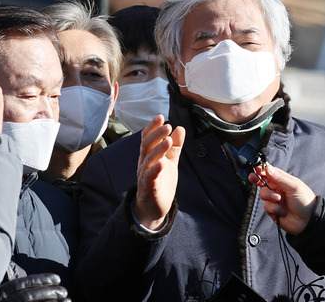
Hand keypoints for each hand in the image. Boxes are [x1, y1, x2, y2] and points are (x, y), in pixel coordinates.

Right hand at [0, 273, 69, 301]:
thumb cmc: (1, 300)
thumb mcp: (1, 291)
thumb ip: (14, 283)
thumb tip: (30, 273)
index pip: (21, 284)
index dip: (41, 280)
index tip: (58, 278)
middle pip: (27, 297)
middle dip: (48, 293)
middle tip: (65, 291)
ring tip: (68, 301)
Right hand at [134, 114, 184, 229]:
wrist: (154, 207)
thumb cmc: (160, 181)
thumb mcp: (170, 161)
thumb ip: (175, 146)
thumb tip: (180, 128)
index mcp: (148, 155)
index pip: (147, 138)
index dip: (153, 127)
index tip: (161, 117)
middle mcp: (144, 163)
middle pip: (146, 145)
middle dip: (156, 135)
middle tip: (167, 126)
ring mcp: (145, 175)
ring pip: (148, 160)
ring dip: (158, 149)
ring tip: (167, 140)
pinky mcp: (149, 188)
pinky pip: (150, 178)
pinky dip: (155, 170)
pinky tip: (161, 164)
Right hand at [249, 165, 316, 234]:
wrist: (308, 222)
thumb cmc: (305, 201)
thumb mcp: (294, 187)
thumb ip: (280, 178)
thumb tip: (268, 168)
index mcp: (284, 181)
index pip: (271, 173)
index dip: (263, 170)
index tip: (256, 169)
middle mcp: (278, 190)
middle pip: (263, 182)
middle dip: (257, 180)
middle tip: (253, 178)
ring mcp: (275, 200)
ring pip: (263, 194)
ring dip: (270, 197)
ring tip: (279, 200)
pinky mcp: (273, 211)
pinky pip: (266, 206)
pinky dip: (274, 208)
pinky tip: (282, 211)